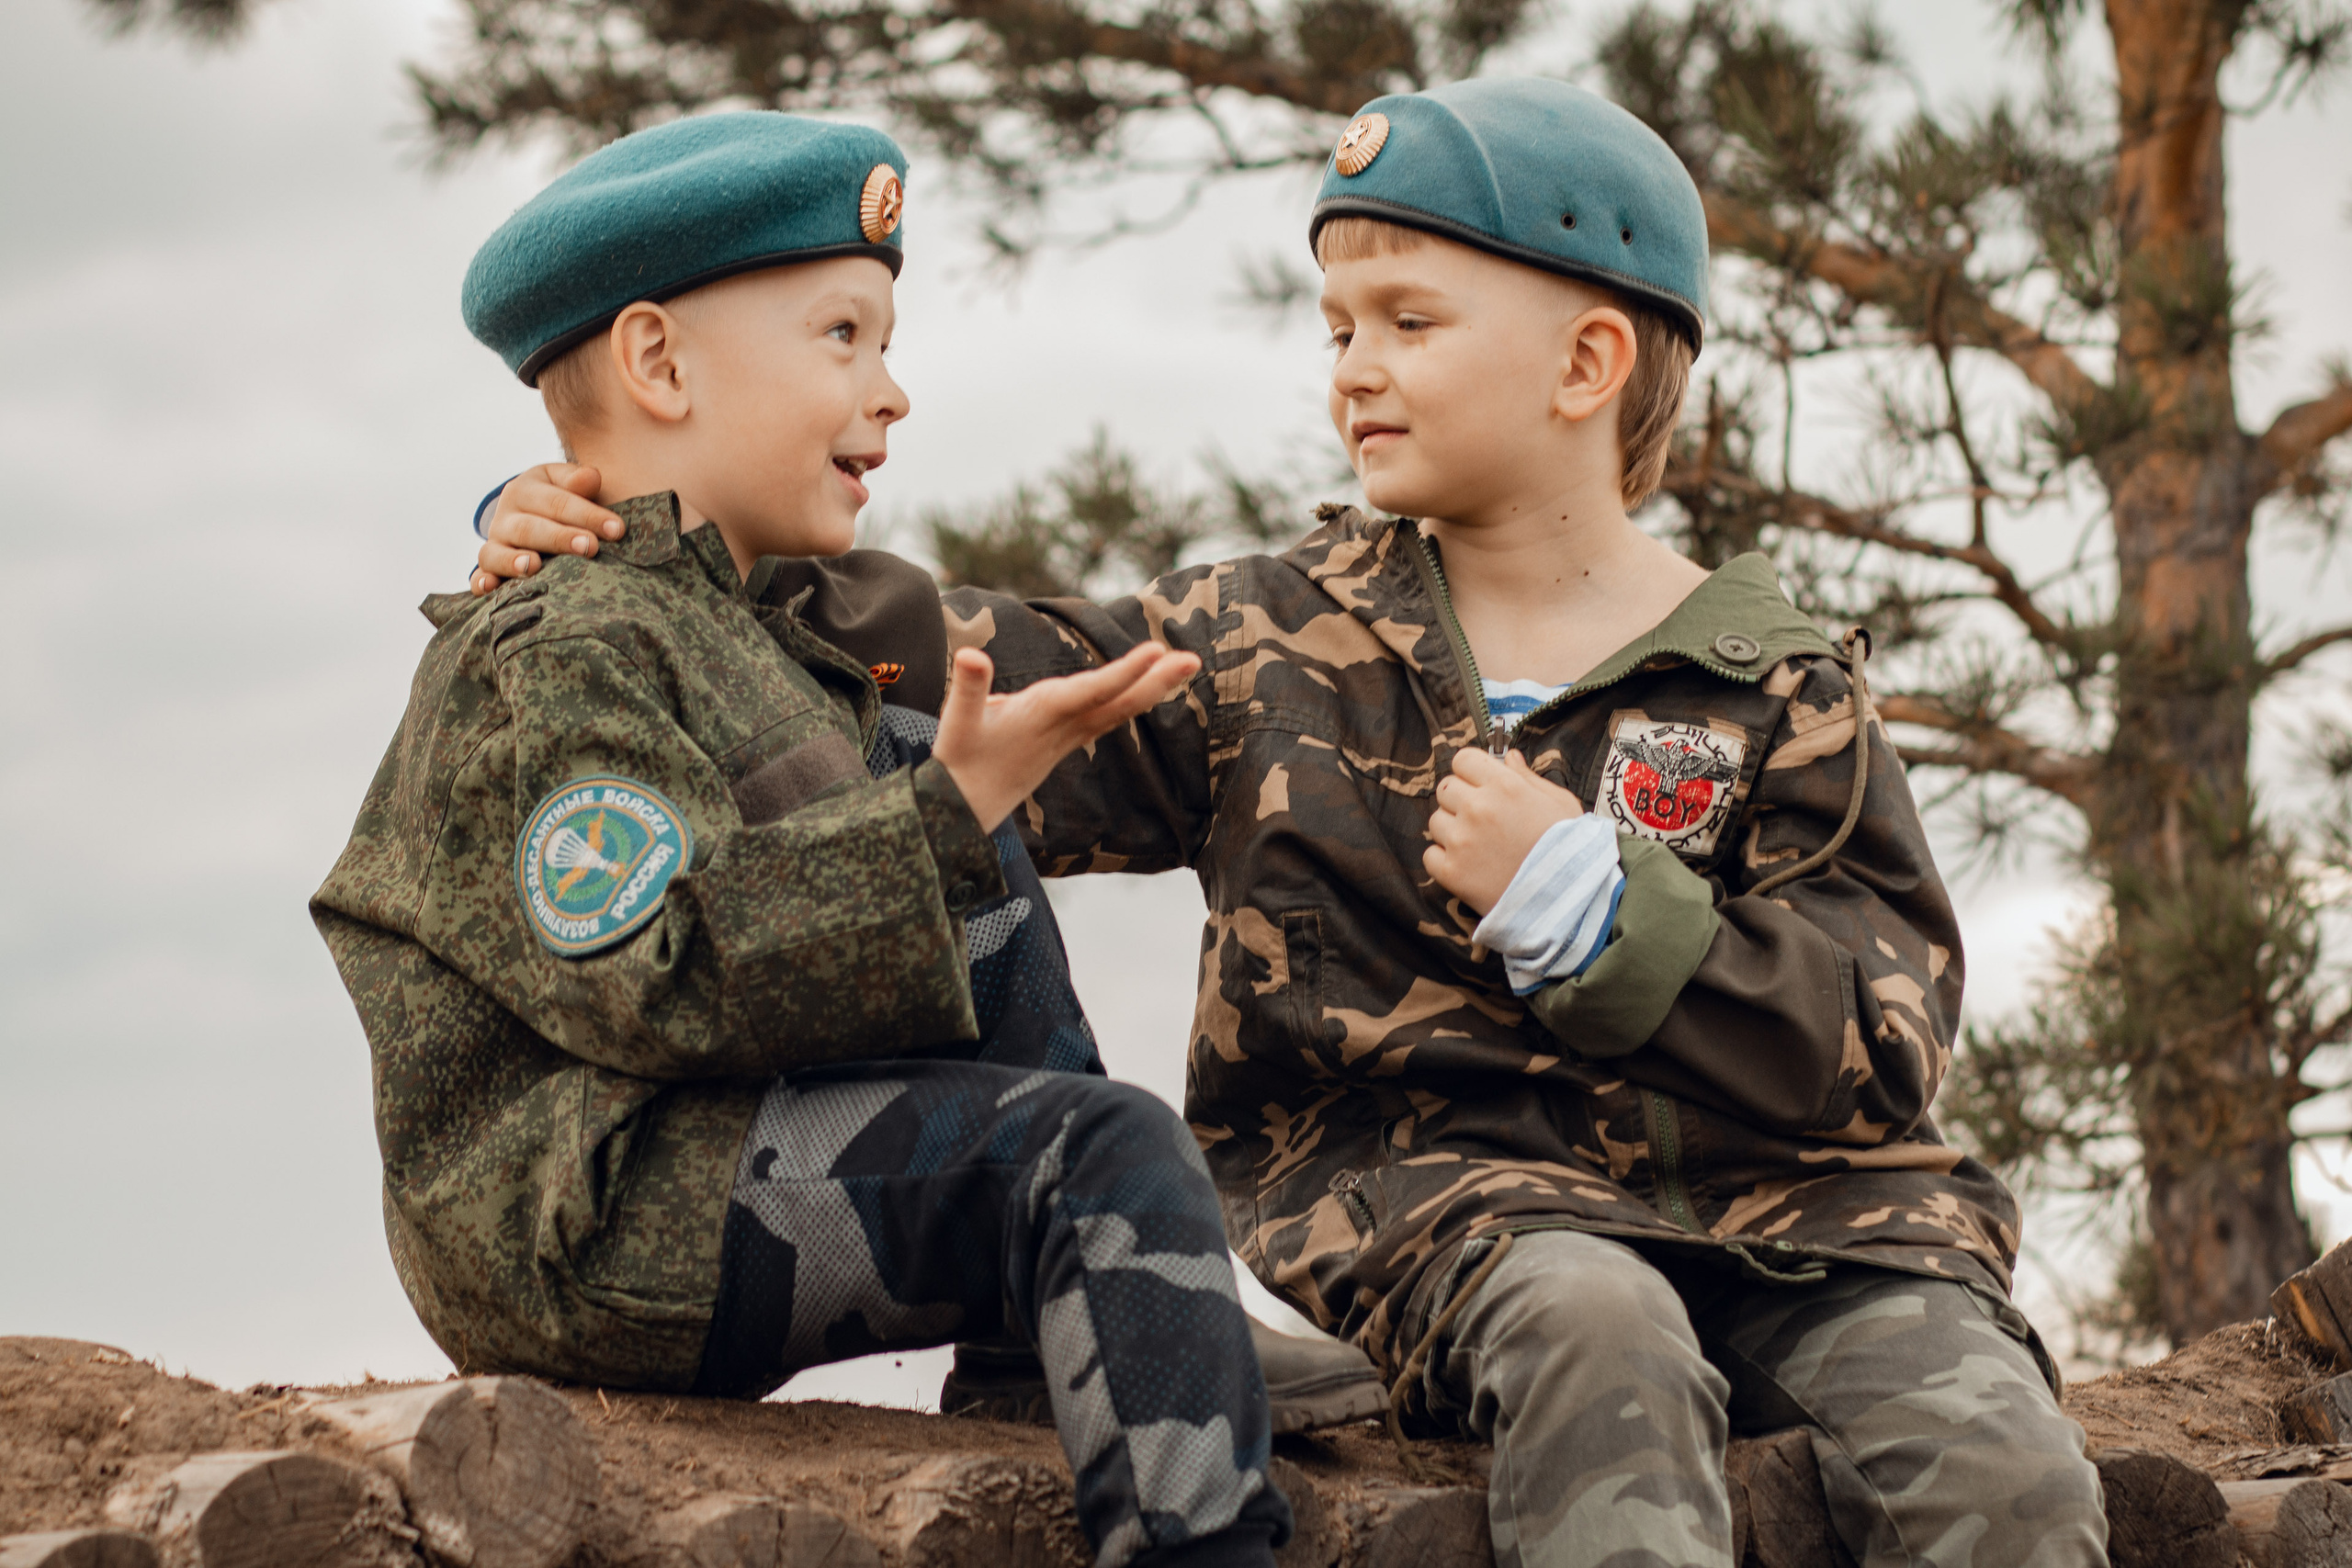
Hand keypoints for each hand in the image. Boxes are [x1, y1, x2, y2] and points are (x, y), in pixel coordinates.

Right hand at [470, 464, 625, 594]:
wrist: (535, 515)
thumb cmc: (563, 501)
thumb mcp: (568, 485)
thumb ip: (580, 482)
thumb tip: (592, 477)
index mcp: (527, 489)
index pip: (558, 501)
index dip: (588, 515)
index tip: (617, 529)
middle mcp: (505, 515)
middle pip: (530, 528)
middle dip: (560, 538)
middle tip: (590, 548)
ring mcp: (495, 542)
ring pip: (497, 552)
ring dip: (513, 560)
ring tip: (533, 565)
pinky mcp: (488, 566)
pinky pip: (479, 575)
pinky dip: (481, 582)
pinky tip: (489, 589)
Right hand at [934, 644, 1200, 832]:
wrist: (965, 811)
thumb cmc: (960, 763)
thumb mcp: (957, 724)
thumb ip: (968, 688)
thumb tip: (970, 654)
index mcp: (1041, 717)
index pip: (1089, 692)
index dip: (1122, 672)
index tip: (1155, 652)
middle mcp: (1063, 727)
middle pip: (1117, 702)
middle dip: (1155, 680)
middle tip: (1194, 659)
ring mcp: (1068, 736)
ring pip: (1118, 708)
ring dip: (1151, 686)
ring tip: (1184, 664)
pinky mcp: (1066, 739)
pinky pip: (1108, 714)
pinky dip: (1131, 696)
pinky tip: (1150, 685)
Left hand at [1424, 748, 1586, 913]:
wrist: (1566, 900)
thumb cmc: (1569, 849)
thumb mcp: (1560, 803)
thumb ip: (1529, 777)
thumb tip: (1509, 757)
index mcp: (1504, 786)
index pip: (1463, 759)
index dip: (1471, 771)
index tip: (1479, 785)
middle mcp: (1478, 808)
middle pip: (1445, 788)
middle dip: (1460, 799)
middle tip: (1481, 819)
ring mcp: (1461, 840)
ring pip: (1436, 821)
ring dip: (1452, 830)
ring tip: (1479, 846)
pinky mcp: (1452, 872)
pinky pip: (1430, 855)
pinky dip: (1444, 860)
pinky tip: (1469, 866)